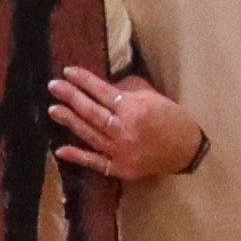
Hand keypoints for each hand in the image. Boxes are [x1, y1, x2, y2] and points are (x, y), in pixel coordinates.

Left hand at [48, 66, 206, 180]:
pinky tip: (60, 149)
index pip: (102, 91)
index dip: (83, 81)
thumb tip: (101, 86)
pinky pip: (95, 162)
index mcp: (134, 109)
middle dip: (71, 97)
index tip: (68, 72)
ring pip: (89, 134)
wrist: (187, 150)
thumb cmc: (171, 119)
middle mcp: (125, 130)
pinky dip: (77, 155)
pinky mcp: (120, 168)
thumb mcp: (152, 97)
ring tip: (54, 109)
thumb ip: (126, 91)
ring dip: (70, 121)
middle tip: (53, 86)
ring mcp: (121, 151)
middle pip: (91, 112)